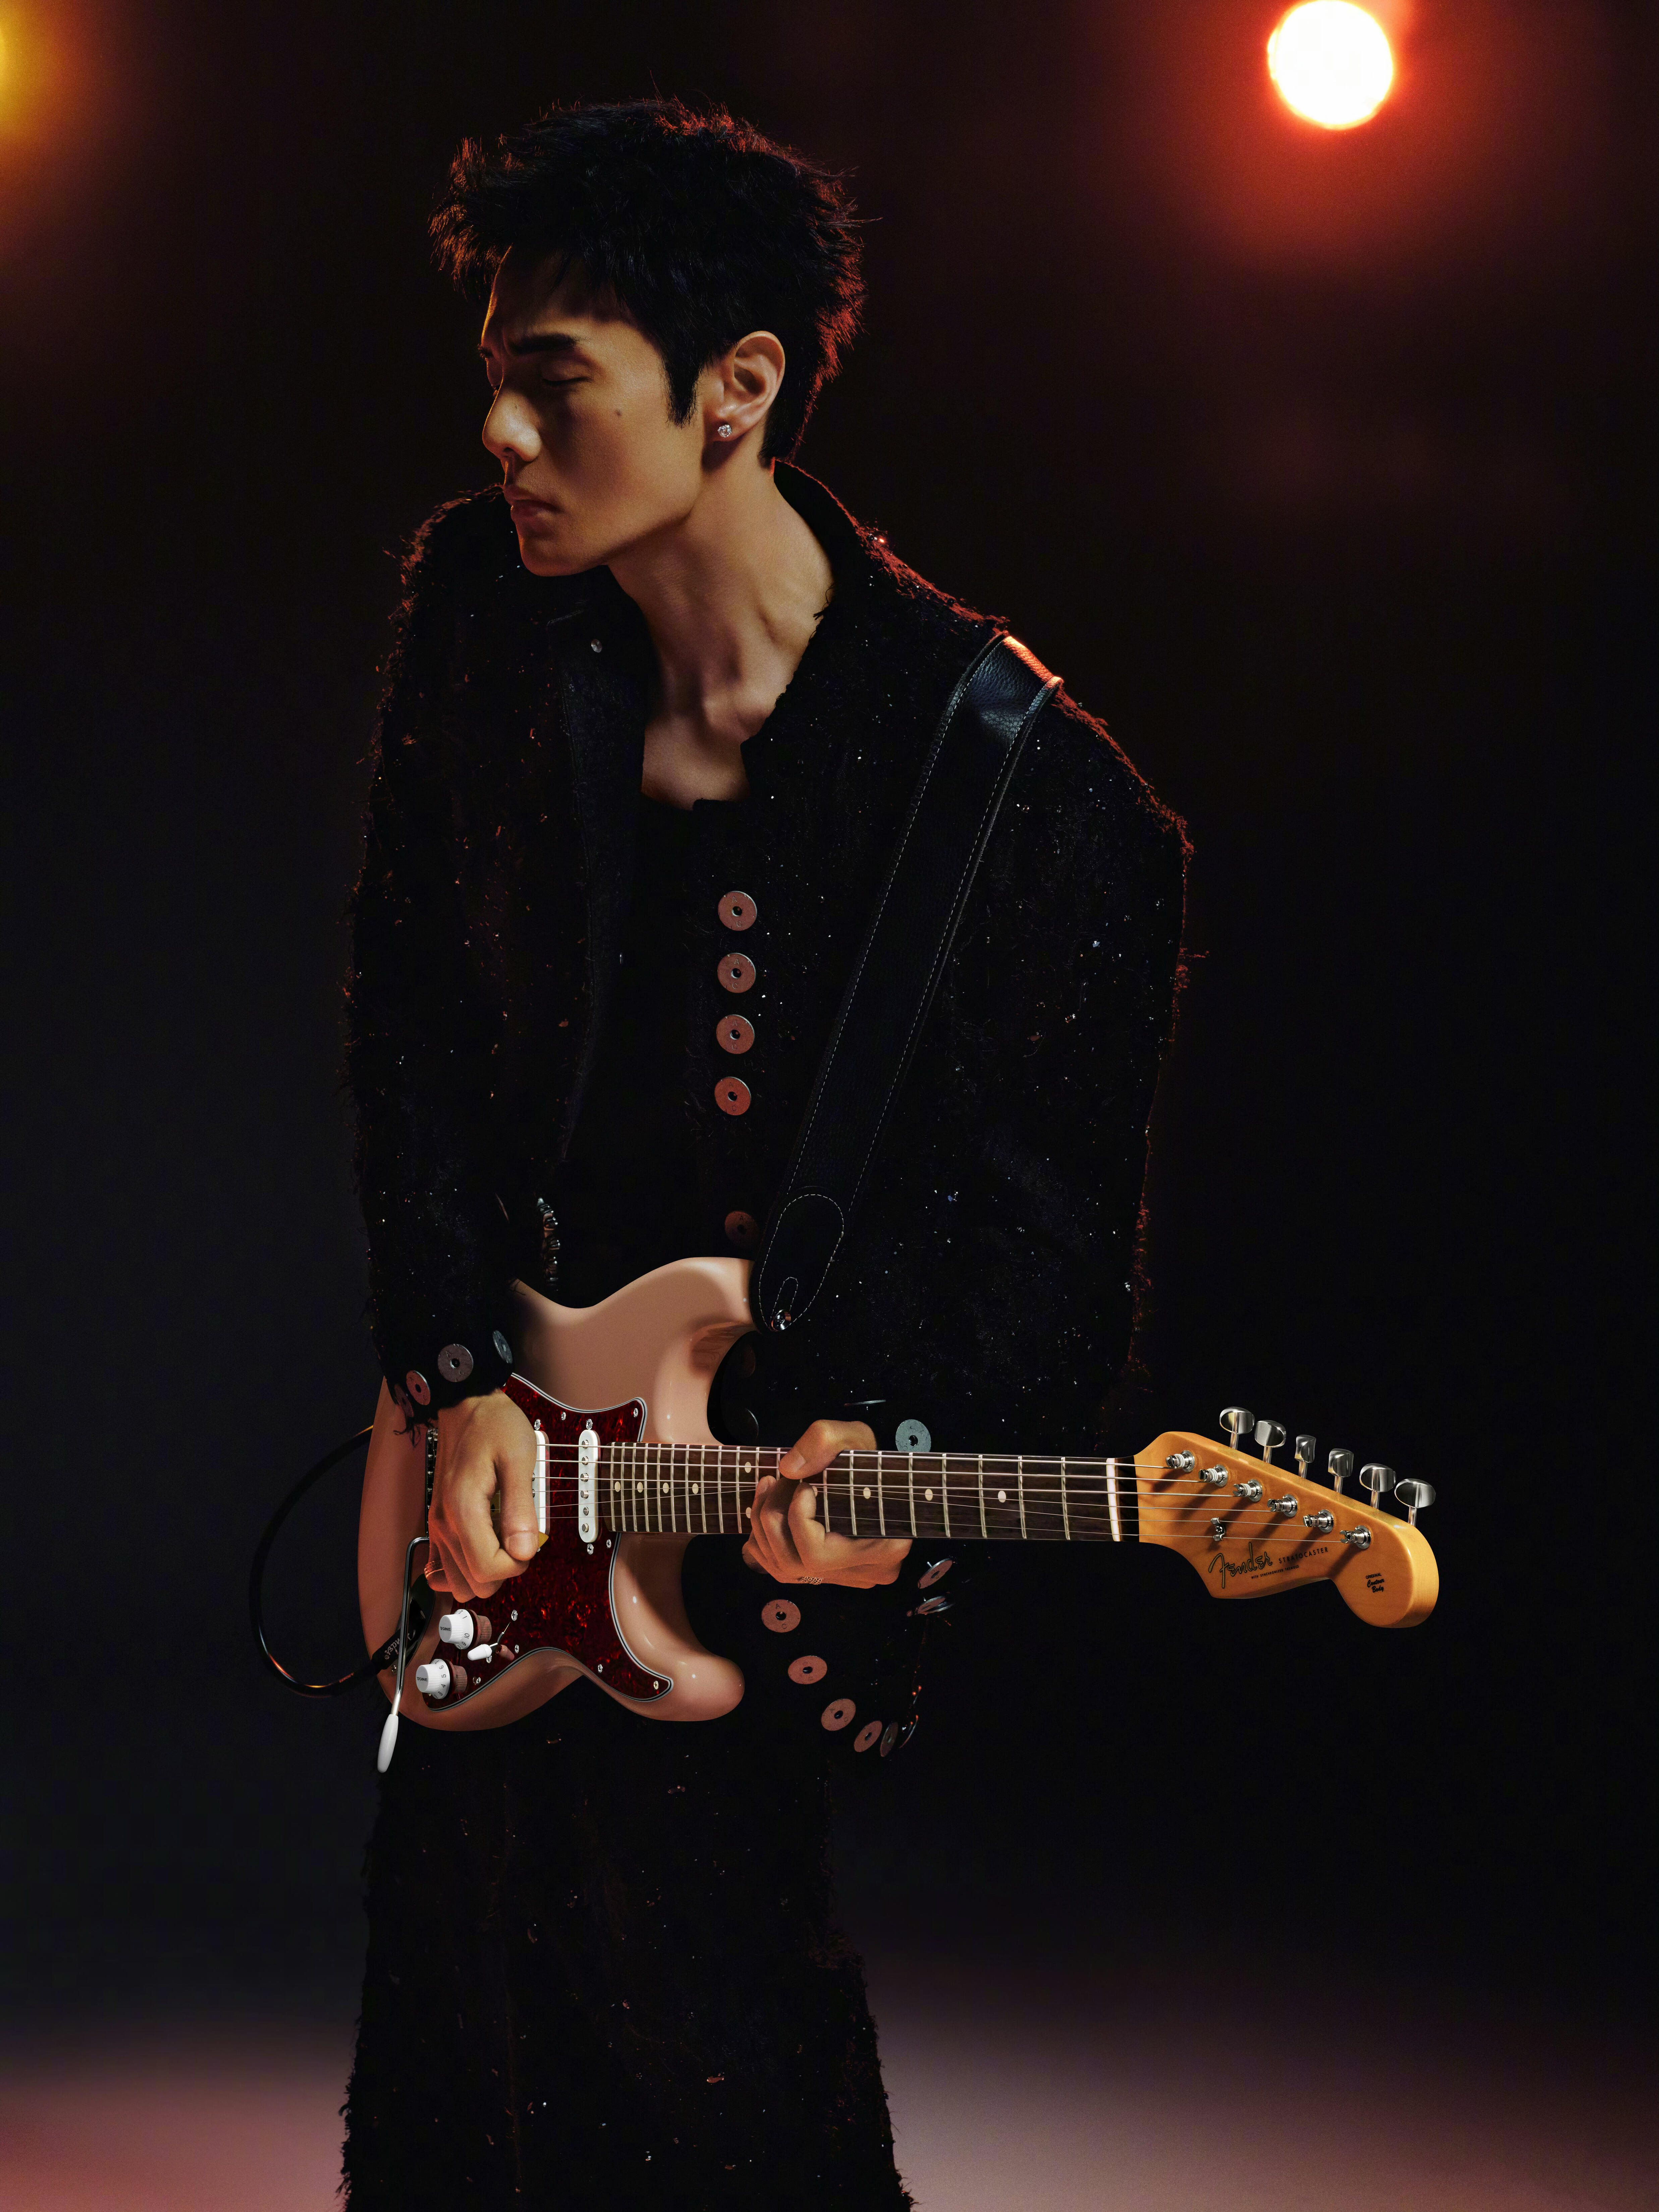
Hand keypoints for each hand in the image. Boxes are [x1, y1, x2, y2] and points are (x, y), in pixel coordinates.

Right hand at [426, 1392, 539, 1601]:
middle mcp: (444, 1525)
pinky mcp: (438, 1525)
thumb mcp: (519, 1458)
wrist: (466, 1406)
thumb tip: (525, 1551)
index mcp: (463, 1510)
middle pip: (474, 1583)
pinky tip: (483, 1546)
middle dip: (504, 1569)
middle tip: (519, 1536)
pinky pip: (442, 1570)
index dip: (517, 1564)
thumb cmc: (494, 1426)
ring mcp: (438, 1527)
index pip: (488, 1570)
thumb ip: (521, 1507)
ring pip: (458, 1583)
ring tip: (503, 1539)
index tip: (530, 1539)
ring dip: (485, 1571)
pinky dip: (463, 1569)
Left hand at [742, 1419, 911, 1588]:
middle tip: (774, 1479)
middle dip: (772, 1516)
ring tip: (768, 1486)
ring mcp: (844, 1578)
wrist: (882, 1477)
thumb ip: (824, 1440)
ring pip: (782, 1568)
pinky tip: (770, 1509)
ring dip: (762, 1525)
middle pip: (794, 1563)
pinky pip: (780, 1568)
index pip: (818, 1554)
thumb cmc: (871, 1459)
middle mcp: (863, 1574)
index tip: (803, 1484)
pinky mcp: (828, 1575)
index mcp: (884, 1550)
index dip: (797, 1518)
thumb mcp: (856, 1436)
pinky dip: (764, 1539)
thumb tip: (788, 1468)